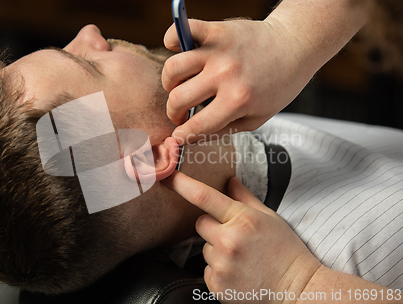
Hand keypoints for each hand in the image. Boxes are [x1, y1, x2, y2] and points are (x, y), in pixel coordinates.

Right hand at [162, 18, 313, 144]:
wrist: (294, 46)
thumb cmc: (277, 86)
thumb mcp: (257, 118)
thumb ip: (223, 129)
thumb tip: (190, 135)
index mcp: (238, 100)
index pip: (196, 126)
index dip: (182, 136)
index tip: (178, 136)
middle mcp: (226, 74)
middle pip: (178, 98)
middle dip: (174, 112)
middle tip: (181, 112)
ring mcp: (219, 50)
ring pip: (173, 68)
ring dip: (170, 82)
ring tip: (179, 85)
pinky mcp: (216, 29)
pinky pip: (180, 30)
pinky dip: (172, 39)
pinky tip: (177, 49)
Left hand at [162, 172, 321, 302]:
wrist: (298, 290)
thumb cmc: (286, 251)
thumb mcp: (269, 217)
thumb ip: (245, 197)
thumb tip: (229, 180)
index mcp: (242, 219)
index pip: (203, 196)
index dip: (181, 184)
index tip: (167, 176)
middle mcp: (228, 241)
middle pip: (200, 224)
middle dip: (213, 226)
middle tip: (236, 236)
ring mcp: (222, 265)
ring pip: (204, 248)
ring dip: (217, 250)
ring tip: (242, 258)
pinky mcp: (217, 285)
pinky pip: (206, 269)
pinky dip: (218, 270)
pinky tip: (239, 271)